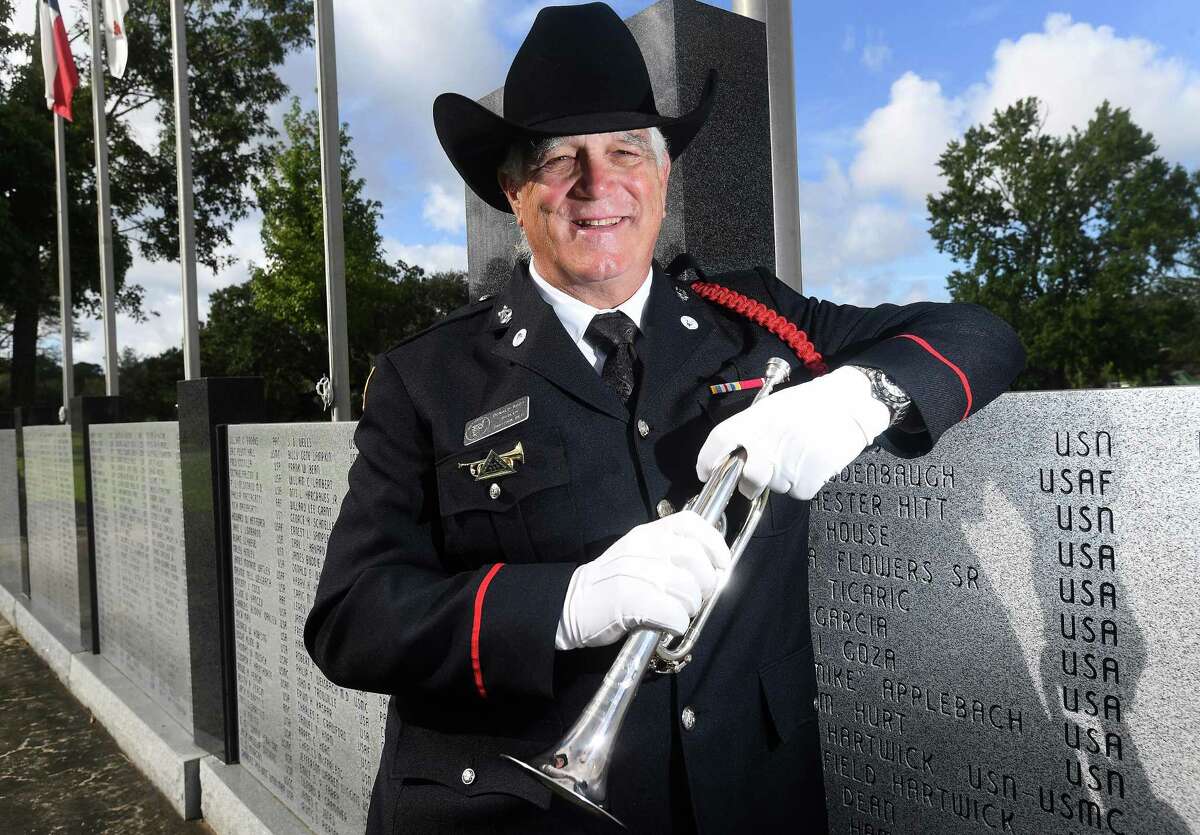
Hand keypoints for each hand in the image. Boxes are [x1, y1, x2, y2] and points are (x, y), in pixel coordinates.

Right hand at [555, 510, 730, 649]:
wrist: (570, 604)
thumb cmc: (610, 584)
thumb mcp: (639, 556)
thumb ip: (670, 556)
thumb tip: (712, 572)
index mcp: (648, 533)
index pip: (691, 524)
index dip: (715, 545)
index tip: (722, 565)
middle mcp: (643, 546)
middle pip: (695, 560)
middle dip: (706, 585)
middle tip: (697, 600)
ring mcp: (635, 572)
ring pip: (687, 589)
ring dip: (690, 608)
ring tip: (678, 614)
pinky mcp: (628, 600)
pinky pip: (672, 614)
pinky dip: (677, 624)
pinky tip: (668, 626)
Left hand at [695, 366, 890, 500]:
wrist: (850, 403)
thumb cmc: (810, 404)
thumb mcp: (772, 408)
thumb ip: (752, 432)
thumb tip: (738, 456)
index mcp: (754, 421)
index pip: (719, 442)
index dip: (707, 461)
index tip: (706, 472)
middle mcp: (767, 444)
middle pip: (748, 479)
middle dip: (749, 485)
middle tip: (756, 481)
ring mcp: (787, 463)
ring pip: (776, 486)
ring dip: (783, 479)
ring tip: (800, 457)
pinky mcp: (808, 479)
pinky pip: (799, 491)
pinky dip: (804, 484)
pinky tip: (813, 464)